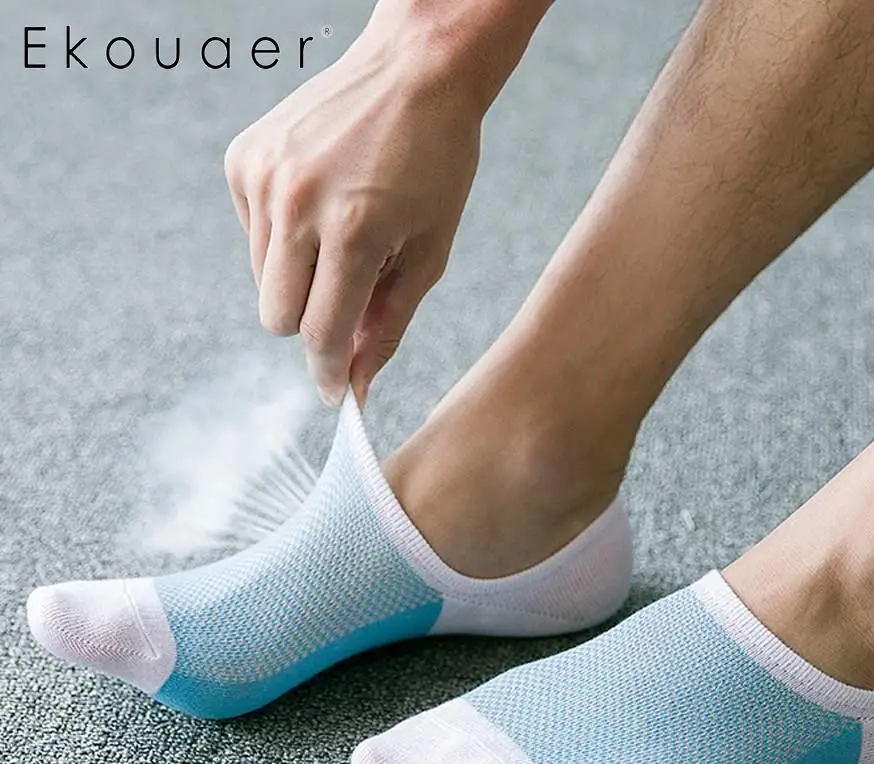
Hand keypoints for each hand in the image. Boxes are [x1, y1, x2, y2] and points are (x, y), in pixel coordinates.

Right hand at [224, 16, 483, 406]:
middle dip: (312, 323)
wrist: (416, 67)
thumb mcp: (429, 252)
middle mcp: (296, 203)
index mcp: (352, 230)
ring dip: (298, 279)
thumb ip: (388, 324)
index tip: (336, 393)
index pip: (320, 334)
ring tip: (343, 234)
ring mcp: (263, 176)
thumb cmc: (436, 163)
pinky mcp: (243, 158)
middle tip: (351, 296)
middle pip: (277, 317)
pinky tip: (320, 203)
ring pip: (261, 279)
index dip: (329, 372)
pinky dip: (283, 238)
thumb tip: (355, 383)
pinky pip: (251, 236)